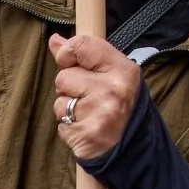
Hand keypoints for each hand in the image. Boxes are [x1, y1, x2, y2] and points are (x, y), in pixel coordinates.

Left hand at [49, 32, 139, 159]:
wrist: (133, 147)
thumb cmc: (120, 105)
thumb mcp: (111, 74)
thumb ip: (84, 55)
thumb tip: (55, 40)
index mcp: (123, 69)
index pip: (82, 45)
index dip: (67, 53)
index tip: (69, 60)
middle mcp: (113, 89)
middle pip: (64, 76)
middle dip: (69, 88)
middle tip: (89, 98)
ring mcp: (100, 113)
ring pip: (60, 102)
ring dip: (68, 110)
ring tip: (88, 115)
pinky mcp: (87, 136)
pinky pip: (60, 125)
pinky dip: (69, 129)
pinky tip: (85, 129)